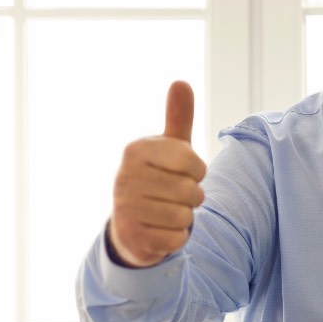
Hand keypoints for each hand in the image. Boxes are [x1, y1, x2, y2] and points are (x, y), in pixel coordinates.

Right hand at [109, 81, 206, 266]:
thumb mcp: (170, 148)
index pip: (191, 162)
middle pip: (190, 191)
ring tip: (169, 212)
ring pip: (184, 216)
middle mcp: (124, 177)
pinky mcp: (130, 237)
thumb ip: (178, 118)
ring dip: (184, 218)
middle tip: (177, 196)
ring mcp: (124, 208)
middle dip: (192, 197)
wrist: (133, 224)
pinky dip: (176, 237)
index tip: (186, 172)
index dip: (198, 171)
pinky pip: (175, 239)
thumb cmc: (159, 178)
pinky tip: (161, 230)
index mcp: (136, 150)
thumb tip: (180, 82)